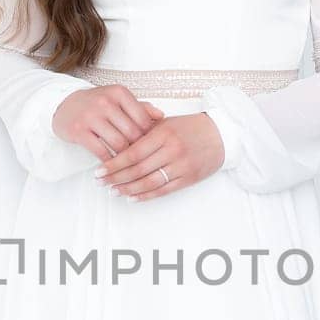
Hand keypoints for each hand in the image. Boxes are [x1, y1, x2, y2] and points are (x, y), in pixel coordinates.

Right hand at [52, 85, 166, 159]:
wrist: (64, 105)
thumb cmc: (97, 104)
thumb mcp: (118, 100)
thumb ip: (140, 108)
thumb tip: (162, 117)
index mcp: (119, 93)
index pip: (143, 119)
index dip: (149, 136)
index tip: (149, 145)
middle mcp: (105, 102)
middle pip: (132, 133)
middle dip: (138, 148)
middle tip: (140, 158)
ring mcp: (91, 116)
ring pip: (118, 144)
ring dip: (125, 157)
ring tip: (127, 163)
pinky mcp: (79, 131)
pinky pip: (100, 151)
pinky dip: (109, 161)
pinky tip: (112, 165)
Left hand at [95, 110, 224, 199]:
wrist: (221, 135)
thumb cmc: (190, 127)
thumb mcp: (166, 122)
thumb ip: (144, 130)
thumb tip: (117, 140)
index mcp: (163, 134)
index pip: (132, 153)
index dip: (113, 164)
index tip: (98, 170)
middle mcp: (171, 150)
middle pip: (137, 169)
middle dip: (116, 178)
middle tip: (101, 183)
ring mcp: (181, 166)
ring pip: (149, 182)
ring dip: (128, 189)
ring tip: (114, 191)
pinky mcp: (189, 178)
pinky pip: (163, 190)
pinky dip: (146, 195)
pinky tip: (133, 197)